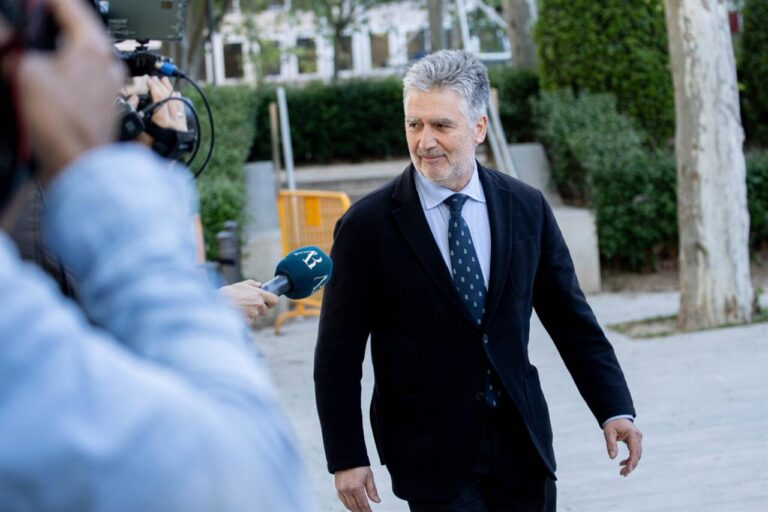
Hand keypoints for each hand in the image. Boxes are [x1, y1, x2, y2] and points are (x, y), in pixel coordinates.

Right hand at [3, 0, 123, 181]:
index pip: (69, 4)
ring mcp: (109, 84)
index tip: (32, 1)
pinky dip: (63, 68)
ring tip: (35, 48)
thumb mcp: (25, 73)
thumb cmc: (63, 125)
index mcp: (94, 47)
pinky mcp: (102, 102)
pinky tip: (47, 76)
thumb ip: (16, 47)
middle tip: (30, 20)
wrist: (80, 164)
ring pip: (80, 53)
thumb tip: (9, 37)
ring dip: (56, 46)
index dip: (45, 0)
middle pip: (78, 29)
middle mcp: (108, 63)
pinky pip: (82, 75)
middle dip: (51, 23)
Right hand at [126, 75, 186, 147]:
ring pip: (177, 103)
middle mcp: (175, 123)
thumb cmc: (149, 151)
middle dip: (161, 87)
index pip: (160, 101)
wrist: (163, 162)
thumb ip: (134, 117)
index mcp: (164, 124)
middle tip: (155, 78)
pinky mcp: (184, 127)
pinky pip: (182, 110)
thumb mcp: (137, 135)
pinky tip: (177, 94)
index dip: (155, 89)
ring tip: (164, 81)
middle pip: (169, 99)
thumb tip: (133, 99)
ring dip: (170, 90)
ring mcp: (181, 125)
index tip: (150, 81)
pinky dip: (178, 100)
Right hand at [219, 280, 277, 323]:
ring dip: (251, 314)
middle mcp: (258, 304)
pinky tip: (238, 314)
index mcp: (259, 294)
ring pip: (256, 316)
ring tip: (240, 308)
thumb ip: (252, 284)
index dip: (271, 302)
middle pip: (265, 310)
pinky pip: (249, 321)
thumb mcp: (240, 285)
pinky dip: (245, 319)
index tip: (266, 302)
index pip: (275, 300)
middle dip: (259, 309)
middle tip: (248, 305)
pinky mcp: (248, 321)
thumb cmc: (228, 293)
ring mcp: (254, 313)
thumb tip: (259, 284)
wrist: (217, 304)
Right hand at [334, 466, 379, 511]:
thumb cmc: (359, 465)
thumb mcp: (369, 476)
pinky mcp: (337, 488)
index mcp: (356, 487)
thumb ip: (372, 490)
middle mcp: (347, 490)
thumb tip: (377, 501)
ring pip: (348, 505)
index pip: (363, 504)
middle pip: (355, 507)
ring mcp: (341, 490)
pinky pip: (343, 500)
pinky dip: (348, 505)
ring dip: (354, 510)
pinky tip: (353, 507)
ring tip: (361, 511)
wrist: (346, 456)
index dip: (367, 511)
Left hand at [603, 418, 642, 476]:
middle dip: (631, 466)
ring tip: (622, 472)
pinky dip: (629, 459)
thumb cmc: (612, 424)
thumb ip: (611, 444)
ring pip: (637, 455)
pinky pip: (635, 452)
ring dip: (631, 464)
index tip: (628, 470)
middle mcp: (638, 438)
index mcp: (633, 435)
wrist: (616, 416)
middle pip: (637, 455)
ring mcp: (638, 439)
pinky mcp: (636, 441)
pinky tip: (622, 463)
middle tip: (622, 474)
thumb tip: (612, 457)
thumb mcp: (609, 433)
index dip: (632, 462)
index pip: (635, 451)